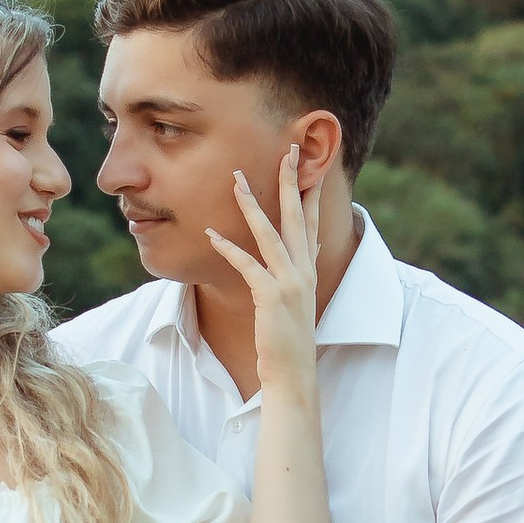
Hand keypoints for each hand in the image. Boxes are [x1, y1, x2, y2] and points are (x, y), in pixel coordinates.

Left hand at [206, 147, 320, 405]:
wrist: (294, 372)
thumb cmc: (290, 340)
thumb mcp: (297, 301)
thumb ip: (298, 274)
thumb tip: (300, 255)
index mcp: (309, 270)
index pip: (312, 222)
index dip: (310, 192)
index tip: (309, 165)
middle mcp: (304, 271)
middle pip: (298, 216)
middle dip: (292, 181)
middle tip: (288, 150)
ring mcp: (290, 282)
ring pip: (270, 233)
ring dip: (253, 204)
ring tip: (238, 179)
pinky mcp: (271, 296)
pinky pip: (247, 264)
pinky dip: (228, 247)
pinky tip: (211, 233)